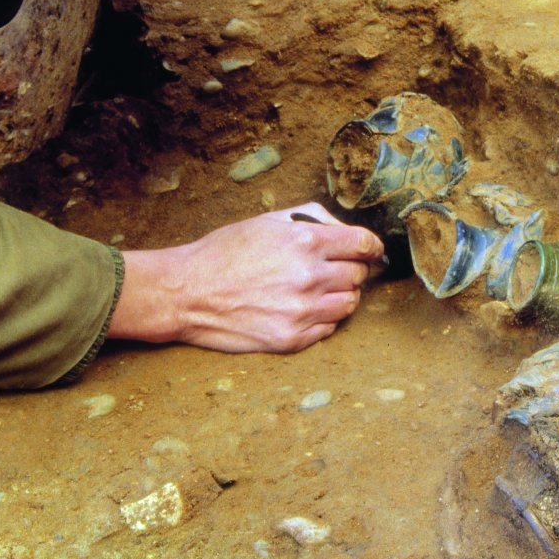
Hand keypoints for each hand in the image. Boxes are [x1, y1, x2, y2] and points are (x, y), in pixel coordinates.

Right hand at [108, 203, 384, 352]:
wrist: (187, 293)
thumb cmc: (225, 252)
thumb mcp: (268, 221)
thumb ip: (313, 219)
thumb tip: (346, 231)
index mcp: (306, 241)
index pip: (364, 244)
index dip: (371, 247)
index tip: (371, 251)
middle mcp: (309, 276)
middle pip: (359, 274)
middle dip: (350, 269)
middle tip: (331, 269)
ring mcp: (302, 311)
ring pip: (350, 304)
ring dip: (340, 296)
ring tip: (316, 291)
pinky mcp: (292, 339)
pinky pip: (329, 329)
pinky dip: (323, 319)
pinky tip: (302, 310)